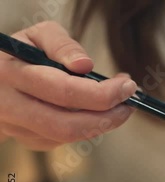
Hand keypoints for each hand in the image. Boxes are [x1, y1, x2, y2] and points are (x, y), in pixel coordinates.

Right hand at [0, 21, 136, 150]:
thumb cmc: (24, 53)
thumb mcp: (38, 36)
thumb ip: (62, 44)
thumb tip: (85, 65)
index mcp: (12, 74)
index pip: (64, 91)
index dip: (102, 93)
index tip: (127, 85)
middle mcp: (10, 105)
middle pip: (67, 125)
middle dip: (108, 117)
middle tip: (130, 103)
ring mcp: (17, 128)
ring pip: (68, 137)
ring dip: (102, 123)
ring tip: (120, 103)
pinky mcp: (28, 140)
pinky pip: (66, 140)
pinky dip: (89, 127)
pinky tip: (97, 111)